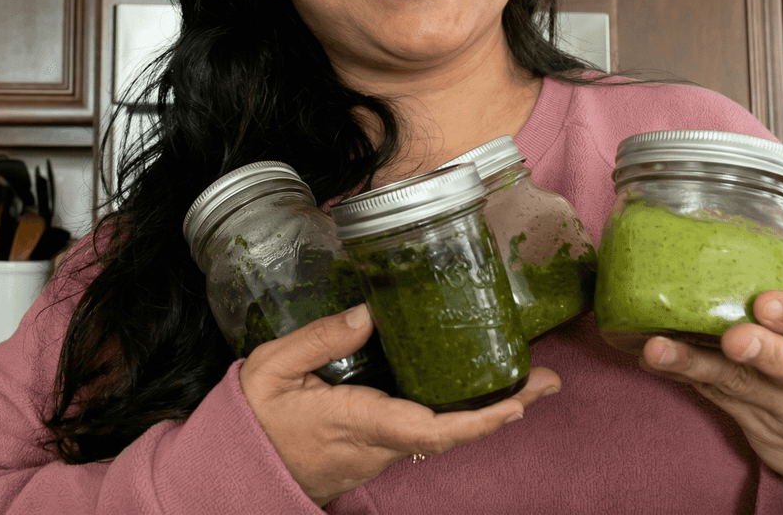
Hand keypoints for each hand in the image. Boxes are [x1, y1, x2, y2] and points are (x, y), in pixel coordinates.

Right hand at [240, 304, 560, 506]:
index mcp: (355, 420)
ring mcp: (377, 453)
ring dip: (488, 411)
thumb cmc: (252, 418)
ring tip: (527, 379)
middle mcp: (376, 444)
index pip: (428, 428)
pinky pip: (425, 433)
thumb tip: (370, 312)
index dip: (478, 420)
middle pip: (451, 434)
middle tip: (548, 380)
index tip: (518, 402)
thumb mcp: (271, 367)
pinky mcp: (373, 450)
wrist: (233, 471)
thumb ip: (320, 339)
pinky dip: (460, 414)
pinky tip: (475, 391)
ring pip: (442, 435)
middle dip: (504, 409)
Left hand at [641, 291, 782, 514]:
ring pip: (742, 386)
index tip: (766, 303)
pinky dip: (684, 374)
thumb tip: (739, 254)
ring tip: (659, 349)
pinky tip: (654, 359)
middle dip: (763, 352)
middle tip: (732, 338)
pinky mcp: (758, 426)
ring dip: (697, 365)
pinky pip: (717, 396)